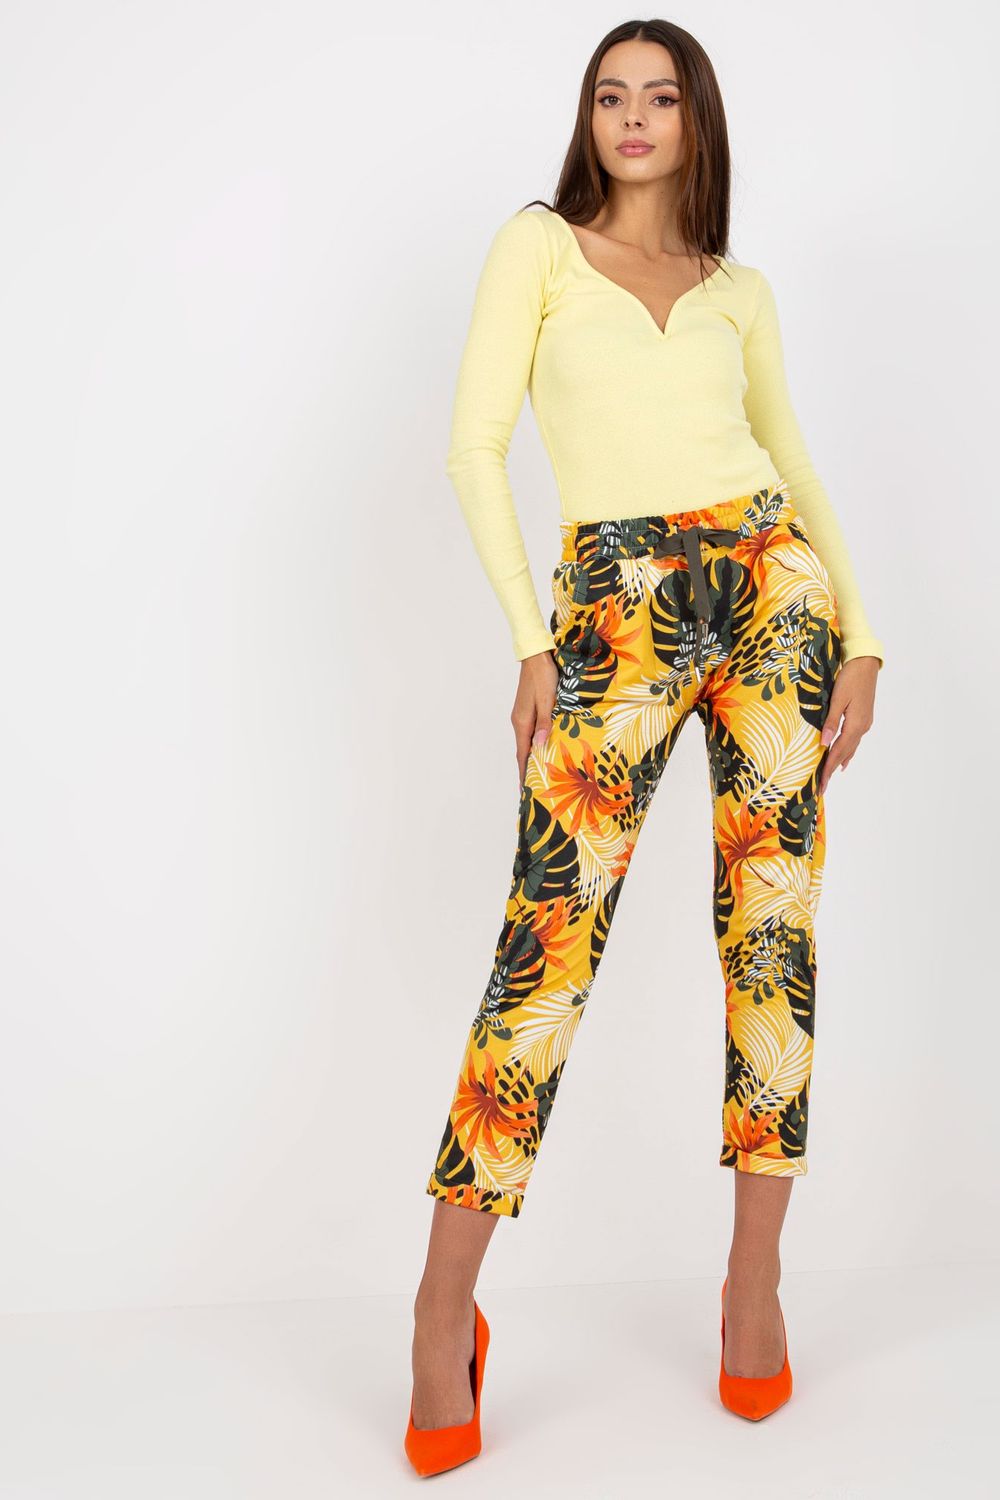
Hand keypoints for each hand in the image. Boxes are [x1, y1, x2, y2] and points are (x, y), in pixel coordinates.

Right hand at [512, 650, 558, 787]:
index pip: (522, 754)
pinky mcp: (528, 709)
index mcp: (522, 722)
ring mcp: (522, 715)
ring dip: (531, 758)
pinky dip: (534, 745)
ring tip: (539, 773)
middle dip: (527, 770)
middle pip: (522, 751)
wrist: (536, 656)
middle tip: (533, 789)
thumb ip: (544, 724)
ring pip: (526, 742)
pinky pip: (530, 733)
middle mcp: (519, 721)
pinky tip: (542, 748)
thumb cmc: (543, 676)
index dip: (524, 773)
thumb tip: (539, 746)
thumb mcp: (547, 700)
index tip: (524, 791)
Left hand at [818, 655, 879, 793]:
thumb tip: (823, 744)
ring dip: (839, 762)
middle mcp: (862, 727)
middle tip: (822, 788)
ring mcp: (865, 723)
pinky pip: (854, 740)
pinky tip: (844, 759)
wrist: (866, 663)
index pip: (838, 752)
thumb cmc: (850, 677)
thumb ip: (830, 722)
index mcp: (855, 724)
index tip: (820, 784)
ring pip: (850, 748)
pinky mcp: (864, 718)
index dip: (828, 769)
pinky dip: (847, 752)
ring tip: (829, 777)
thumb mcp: (838, 698)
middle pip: (844, 754)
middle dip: (831, 770)